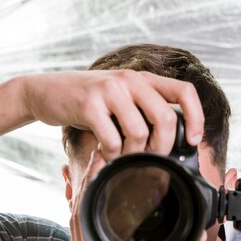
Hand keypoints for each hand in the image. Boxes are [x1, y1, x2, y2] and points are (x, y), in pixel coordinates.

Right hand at [23, 70, 203, 160]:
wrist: (45, 92)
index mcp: (142, 79)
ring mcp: (109, 90)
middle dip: (161, 148)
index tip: (192, 142)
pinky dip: (111, 155)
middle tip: (150, 161)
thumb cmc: (87, 104)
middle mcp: (130, 79)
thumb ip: (142, 113)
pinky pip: (113, 139)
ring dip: (132, 154)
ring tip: (120, 157)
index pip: (184, 91)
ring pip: (139, 132)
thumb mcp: (119, 101)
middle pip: (164, 118)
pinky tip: (104, 154)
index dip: (196, 118)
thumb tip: (168, 145)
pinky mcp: (89, 104)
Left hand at [70, 149, 209, 240]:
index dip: (92, 183)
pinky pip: (79, 235)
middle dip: (86, 182)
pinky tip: (91, 199)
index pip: (87, 212)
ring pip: (75, 223)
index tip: (100, 161)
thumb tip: (204, 220)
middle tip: (98, 158)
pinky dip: (83, 213)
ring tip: (94, 172)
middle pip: (77, 213)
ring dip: (83, 196)